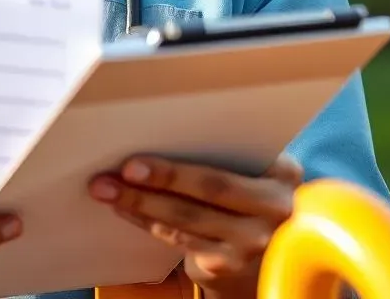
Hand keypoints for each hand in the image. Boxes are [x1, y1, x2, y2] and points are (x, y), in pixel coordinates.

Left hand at [88, 153, 302, 298]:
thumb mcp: (254, 167)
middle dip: (161, 179)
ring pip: (188, 219)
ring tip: (105, 188)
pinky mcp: (228, 265)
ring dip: (141, 202)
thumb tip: (159, 123)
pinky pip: (179, 239)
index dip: (184, 164)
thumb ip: (227, 149)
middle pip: (209, 189)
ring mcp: (252, 244)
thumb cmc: (247, 187)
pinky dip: (147, 221)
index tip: (142, 158)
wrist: (266, 247)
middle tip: (120, 171)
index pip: (233, 159)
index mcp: (284, 173)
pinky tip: (124, 208)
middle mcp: (276, 210)